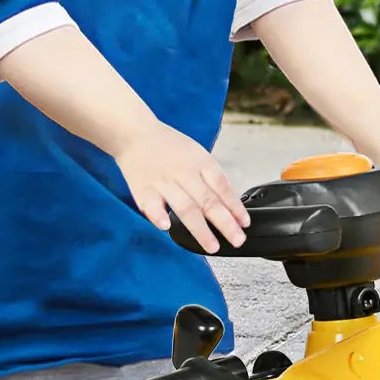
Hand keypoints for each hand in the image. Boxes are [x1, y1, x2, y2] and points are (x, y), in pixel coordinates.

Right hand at [115, 122, 249, 253]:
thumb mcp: (197, 154)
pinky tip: (166, 227)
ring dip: (200, 229)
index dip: (235, 207)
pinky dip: (159, 216)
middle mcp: (184, 173)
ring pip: (185, 208)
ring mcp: (163, 182)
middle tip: (237, 240)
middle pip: (208, 201)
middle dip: (225, 223)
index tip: (244, 224)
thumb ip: (211, 178)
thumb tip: (231, 204)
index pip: (222, 187)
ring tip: (212, 246)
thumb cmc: (169, 146)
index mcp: (200, 162)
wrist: (135, 133)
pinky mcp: (143, 189)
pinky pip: (152, 205)